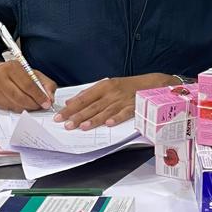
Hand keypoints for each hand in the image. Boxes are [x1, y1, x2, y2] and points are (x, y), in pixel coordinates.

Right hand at [0, 60, 56, 111]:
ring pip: (15, 105)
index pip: (28, 85)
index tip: (47, 102)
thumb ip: (45, 83)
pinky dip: (19, 109)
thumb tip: (50, 97)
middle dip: (34, 104)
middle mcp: (2, 78)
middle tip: (41, 106)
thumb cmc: (14, 73)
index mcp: (13, 68)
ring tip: (34, 106)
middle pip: (21, 97)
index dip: (39, 96)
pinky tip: (23, 106)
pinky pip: (9, 108)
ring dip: (27, 108)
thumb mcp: (31, 73)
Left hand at [54, 74, 175, 130]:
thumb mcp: (107, 85)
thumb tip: (71, 101)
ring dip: (94, 119)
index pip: (83, 98)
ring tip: (82, 126)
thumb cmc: (127, 86)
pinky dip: (117, 118)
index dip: (71, 107)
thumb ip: (89, 93)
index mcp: (103, 86)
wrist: (151, 84)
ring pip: (106, 111)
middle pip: (92, 106)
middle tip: (66, 124)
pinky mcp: (134, 106)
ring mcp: (123, 100)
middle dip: (78, 116)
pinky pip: (125, 113)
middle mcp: (112, 93)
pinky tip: (110, 124)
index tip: (60, 115)